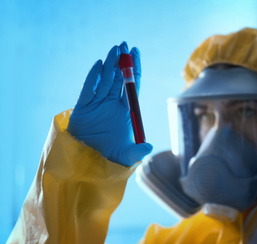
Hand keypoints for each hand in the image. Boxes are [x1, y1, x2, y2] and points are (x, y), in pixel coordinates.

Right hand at [67, 42, 152, 165]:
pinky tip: (99, 65)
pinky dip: (93, 77)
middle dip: (122, 62)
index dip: (134, 69)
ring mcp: (98, 104)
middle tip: (124, 44)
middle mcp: (113, 104)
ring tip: (114, 50)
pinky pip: (88, 89)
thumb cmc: (111, 157)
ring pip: (105, 80)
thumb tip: (149, 147)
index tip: (136, 52)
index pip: (133, 85)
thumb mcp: (127, 156)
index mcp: (126, 110)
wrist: (88, 162)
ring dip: (110, 65)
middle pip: (119, 78)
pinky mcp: (83, 107)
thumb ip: (138, 151)